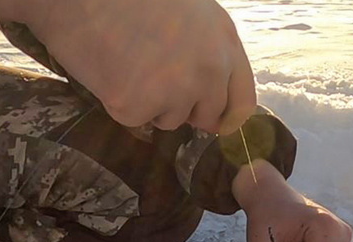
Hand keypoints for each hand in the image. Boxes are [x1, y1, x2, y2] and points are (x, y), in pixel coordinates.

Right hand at [0, 0, 255, 133]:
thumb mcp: (189, 11)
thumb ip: (207, 49)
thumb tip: (209, 93)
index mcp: (224, 41)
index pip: (242, 101)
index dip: (224, 113)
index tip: (211, 120)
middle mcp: (209, 69)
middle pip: (207, 116)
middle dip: (184, 107)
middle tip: (154, 78)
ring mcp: (176, 91)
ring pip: (170, 120)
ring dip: (151, 104)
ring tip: (128, 63)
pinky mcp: (138, 106)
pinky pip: (136, 120)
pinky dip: (121, 103)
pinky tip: (110, 70)